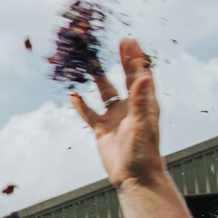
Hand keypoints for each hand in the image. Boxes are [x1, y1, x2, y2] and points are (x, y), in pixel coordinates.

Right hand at [69, 38, 166, 189]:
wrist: (134, 177)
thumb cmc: (143, 151)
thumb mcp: (142, 123)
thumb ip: (141, 99)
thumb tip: (143, 75)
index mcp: (144, 103)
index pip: (140, 74)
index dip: (134, 57)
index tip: (128, 40)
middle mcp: (131, 108)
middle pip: (124, 79)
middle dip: (121, 61)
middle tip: (117, 44)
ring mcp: (116, 118)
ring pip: (105, 94)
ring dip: (97, 80)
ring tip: (89, 66)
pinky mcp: (103, 130)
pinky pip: (89, 114)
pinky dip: (81, 105)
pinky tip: (73, 95)